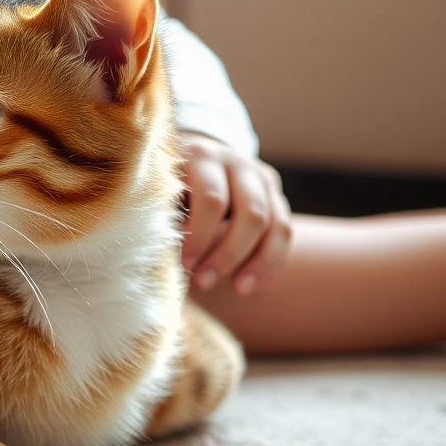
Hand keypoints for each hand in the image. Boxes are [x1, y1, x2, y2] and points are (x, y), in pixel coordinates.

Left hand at [179, 132, 292, 294]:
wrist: (189, 156)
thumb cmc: (166, 183)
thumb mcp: (160, 192)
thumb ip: (168, 218)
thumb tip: (176, 262)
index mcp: (202, 157)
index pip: (212, 200)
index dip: (201, 236)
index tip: (186, 266)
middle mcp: (237, 162)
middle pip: (251, 213)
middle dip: (230, 254)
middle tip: (205, 282)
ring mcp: (260, 176)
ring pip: (276, 223)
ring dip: (261, 263)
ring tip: (241, 289)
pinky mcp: (274, 191)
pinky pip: (285, 229)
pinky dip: (275, 259)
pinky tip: (263, 284)